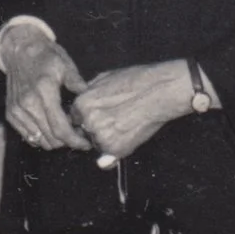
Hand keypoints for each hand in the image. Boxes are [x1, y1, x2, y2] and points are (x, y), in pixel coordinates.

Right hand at [0, 24, 91, 152]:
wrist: (20, 49)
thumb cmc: (45, 56)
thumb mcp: (65, 64)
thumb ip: (76, 82)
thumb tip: (89, 98)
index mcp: (44, 92)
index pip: (60, 128)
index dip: (75, 140)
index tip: (86, 143)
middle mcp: (28, 104)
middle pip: (51, 138)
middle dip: (68, 142)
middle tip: (79, 135)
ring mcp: (17, 110)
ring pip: (40, 140)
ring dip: (55, 140)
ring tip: (65, 130)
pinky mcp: (11, 114)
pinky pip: (28, 136)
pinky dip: (41, 136)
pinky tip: (50, 126)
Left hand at [72, 59, 197, 163]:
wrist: (159, 91)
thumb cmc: (136, 81)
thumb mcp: (104, 78)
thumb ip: (89, 93)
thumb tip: (84, 105)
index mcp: (81, 104)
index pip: (75, 117)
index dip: (88, 116)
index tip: (102, 113)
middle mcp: (88, 122)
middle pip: (85, 131)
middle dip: (96, 127)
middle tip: (116, 117)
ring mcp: (101, 138)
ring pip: (98, 143)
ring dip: (107, 138)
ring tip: (125, 123)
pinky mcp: (116, 150)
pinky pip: (110, 155)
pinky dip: (117, 149)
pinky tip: (129, 132)